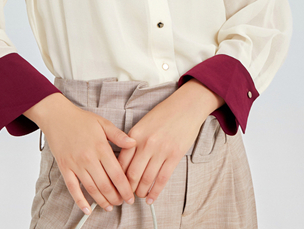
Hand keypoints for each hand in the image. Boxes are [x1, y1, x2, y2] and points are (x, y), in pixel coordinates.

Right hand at [24, 93, 136, 213]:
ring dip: (102, 201)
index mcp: (100, 147)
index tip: (130, 196)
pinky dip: (80, 201)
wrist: (57, 117)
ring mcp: (76, 164)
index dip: (125, 188)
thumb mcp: (103, 123)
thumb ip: (119, 135)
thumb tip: (134, 143)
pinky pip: (73, 188)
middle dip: (115, 197)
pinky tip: (88, 209)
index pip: (116, 173)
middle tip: (122, 202)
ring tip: (110, 206)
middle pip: (105, 185)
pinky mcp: (65, 168)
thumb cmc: (81, 120)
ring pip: (91, 189)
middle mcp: (88, 158)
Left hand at [116, 90, 204, 205]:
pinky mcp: (175, 155)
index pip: (121, 162)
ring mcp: (161, 150)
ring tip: (139, 196)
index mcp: (135, 134)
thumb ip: (133, 141)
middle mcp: (146, 143)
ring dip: (141, 192)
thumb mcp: (143, 124)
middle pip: (132, 174)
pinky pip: (162, 179)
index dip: (117, 177)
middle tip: (127, 195)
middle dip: (128, 188)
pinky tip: (151, 198)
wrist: (186, 106)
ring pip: (146, 179)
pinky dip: (155, 192)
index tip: (117, 185)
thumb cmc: (164, 113)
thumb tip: (124, 163)